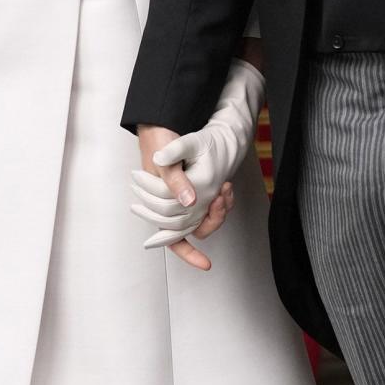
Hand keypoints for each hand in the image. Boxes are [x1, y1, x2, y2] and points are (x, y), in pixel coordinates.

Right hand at [132, 60, 264, 267]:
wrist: (164, 119)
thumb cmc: (158, 138)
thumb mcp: (166, 157)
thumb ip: (175, 181)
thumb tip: (190, 203)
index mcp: (159, 203)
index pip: (171, 238)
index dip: (188, 253)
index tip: (207, 265)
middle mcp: (172, 205)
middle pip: (194, 228)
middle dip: (214, 219)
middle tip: (223, 200)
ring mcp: (184, 197)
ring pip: (205, 217)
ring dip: (220, 209)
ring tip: (226, 189)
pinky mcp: (196, 188)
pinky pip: (210, 203)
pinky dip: (221, 199)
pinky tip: (226, 187)